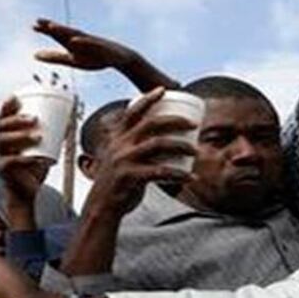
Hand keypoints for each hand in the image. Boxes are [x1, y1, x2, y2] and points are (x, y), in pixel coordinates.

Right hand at [0, 96, 49, 223]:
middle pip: (2, 127)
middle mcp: (0, 145)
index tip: (17, 97)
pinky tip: (35, 157)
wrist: (27, 192)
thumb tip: (69, 122)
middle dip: (17, 119)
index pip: (2, 118)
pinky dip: (23, 159)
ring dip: (20, 135)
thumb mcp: (44, 149)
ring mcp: (0, 157)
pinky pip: (10, 162)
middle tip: (35, 119)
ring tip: (38, 135)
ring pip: (3, 141)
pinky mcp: (4, 171)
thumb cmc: (34, 168)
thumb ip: (53, 136)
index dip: (7, 106)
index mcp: (7, 136)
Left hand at [33, 18, 145, 71]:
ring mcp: (92, 41)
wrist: (120, 58)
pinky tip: (73, 40)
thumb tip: (34, 55)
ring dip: (63, 30)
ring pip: (75, 34)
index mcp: (72, 43)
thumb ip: (54, 57)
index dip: (45, 30)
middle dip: (52, 26)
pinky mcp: (101, 46)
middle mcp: (81, 39)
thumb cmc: (95, 58)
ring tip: (52, 27)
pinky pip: (90, 43)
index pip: (57, 35)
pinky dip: (81, 41)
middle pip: (64, 31)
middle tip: (39, 21)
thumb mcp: (72, 60)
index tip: (33, 25)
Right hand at [84, 88, 196, 216]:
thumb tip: (160, 144)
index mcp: (117, 138)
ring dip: (182, 145)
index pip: (133, 112)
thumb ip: (134, 150)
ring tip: (196, 150)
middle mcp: (119, 145)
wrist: (101, 207)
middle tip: (194, 124)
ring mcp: (124, 159)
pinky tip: (190, 177)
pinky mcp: (129, 176)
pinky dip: (178, 174)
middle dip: (176, 120)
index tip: (164, 90)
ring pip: (159, 144)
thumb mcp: (120, 160)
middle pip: (152, 123)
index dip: (148, 99)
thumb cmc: (117, 184)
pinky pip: (160, 172)